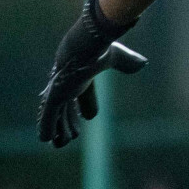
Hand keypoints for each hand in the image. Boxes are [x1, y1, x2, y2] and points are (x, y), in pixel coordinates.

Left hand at [37, 0, 147, 148]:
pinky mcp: (54, 96)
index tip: (90, 116)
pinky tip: (45, 139)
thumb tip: (143, 63)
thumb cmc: (99, 48)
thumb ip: (127, 62)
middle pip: (67, 106)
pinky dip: (47, 127)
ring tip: (59, 144)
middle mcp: (69, 83)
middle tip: (72, 135)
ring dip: (59, 129)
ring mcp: (59, 90)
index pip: (83, 92)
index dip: (87, 103)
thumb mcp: (116, 56)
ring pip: (57, 114)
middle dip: (68, 121)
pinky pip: (49, 116)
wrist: (86, 44)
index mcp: (82, 75)